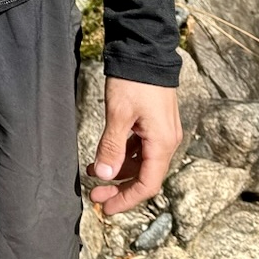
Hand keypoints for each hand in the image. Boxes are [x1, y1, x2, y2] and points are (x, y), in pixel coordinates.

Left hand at [86, 77, 180, 214]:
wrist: (145, 50)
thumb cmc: (134, 81)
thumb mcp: (119, 114)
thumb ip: (112, 146)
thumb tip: (105, 175)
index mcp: (162, 143)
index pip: (147, 184)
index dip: (126, 199)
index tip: (106, 207)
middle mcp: (166, 141)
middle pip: (145, 176)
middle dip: (119, 187)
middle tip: (95, 194)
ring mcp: (162, 132)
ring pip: (141, 162)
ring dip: (119, 170)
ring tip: (93, 171)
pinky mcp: (154, 123)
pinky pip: (141, 148)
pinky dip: (123, 155)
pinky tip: (105, 154)